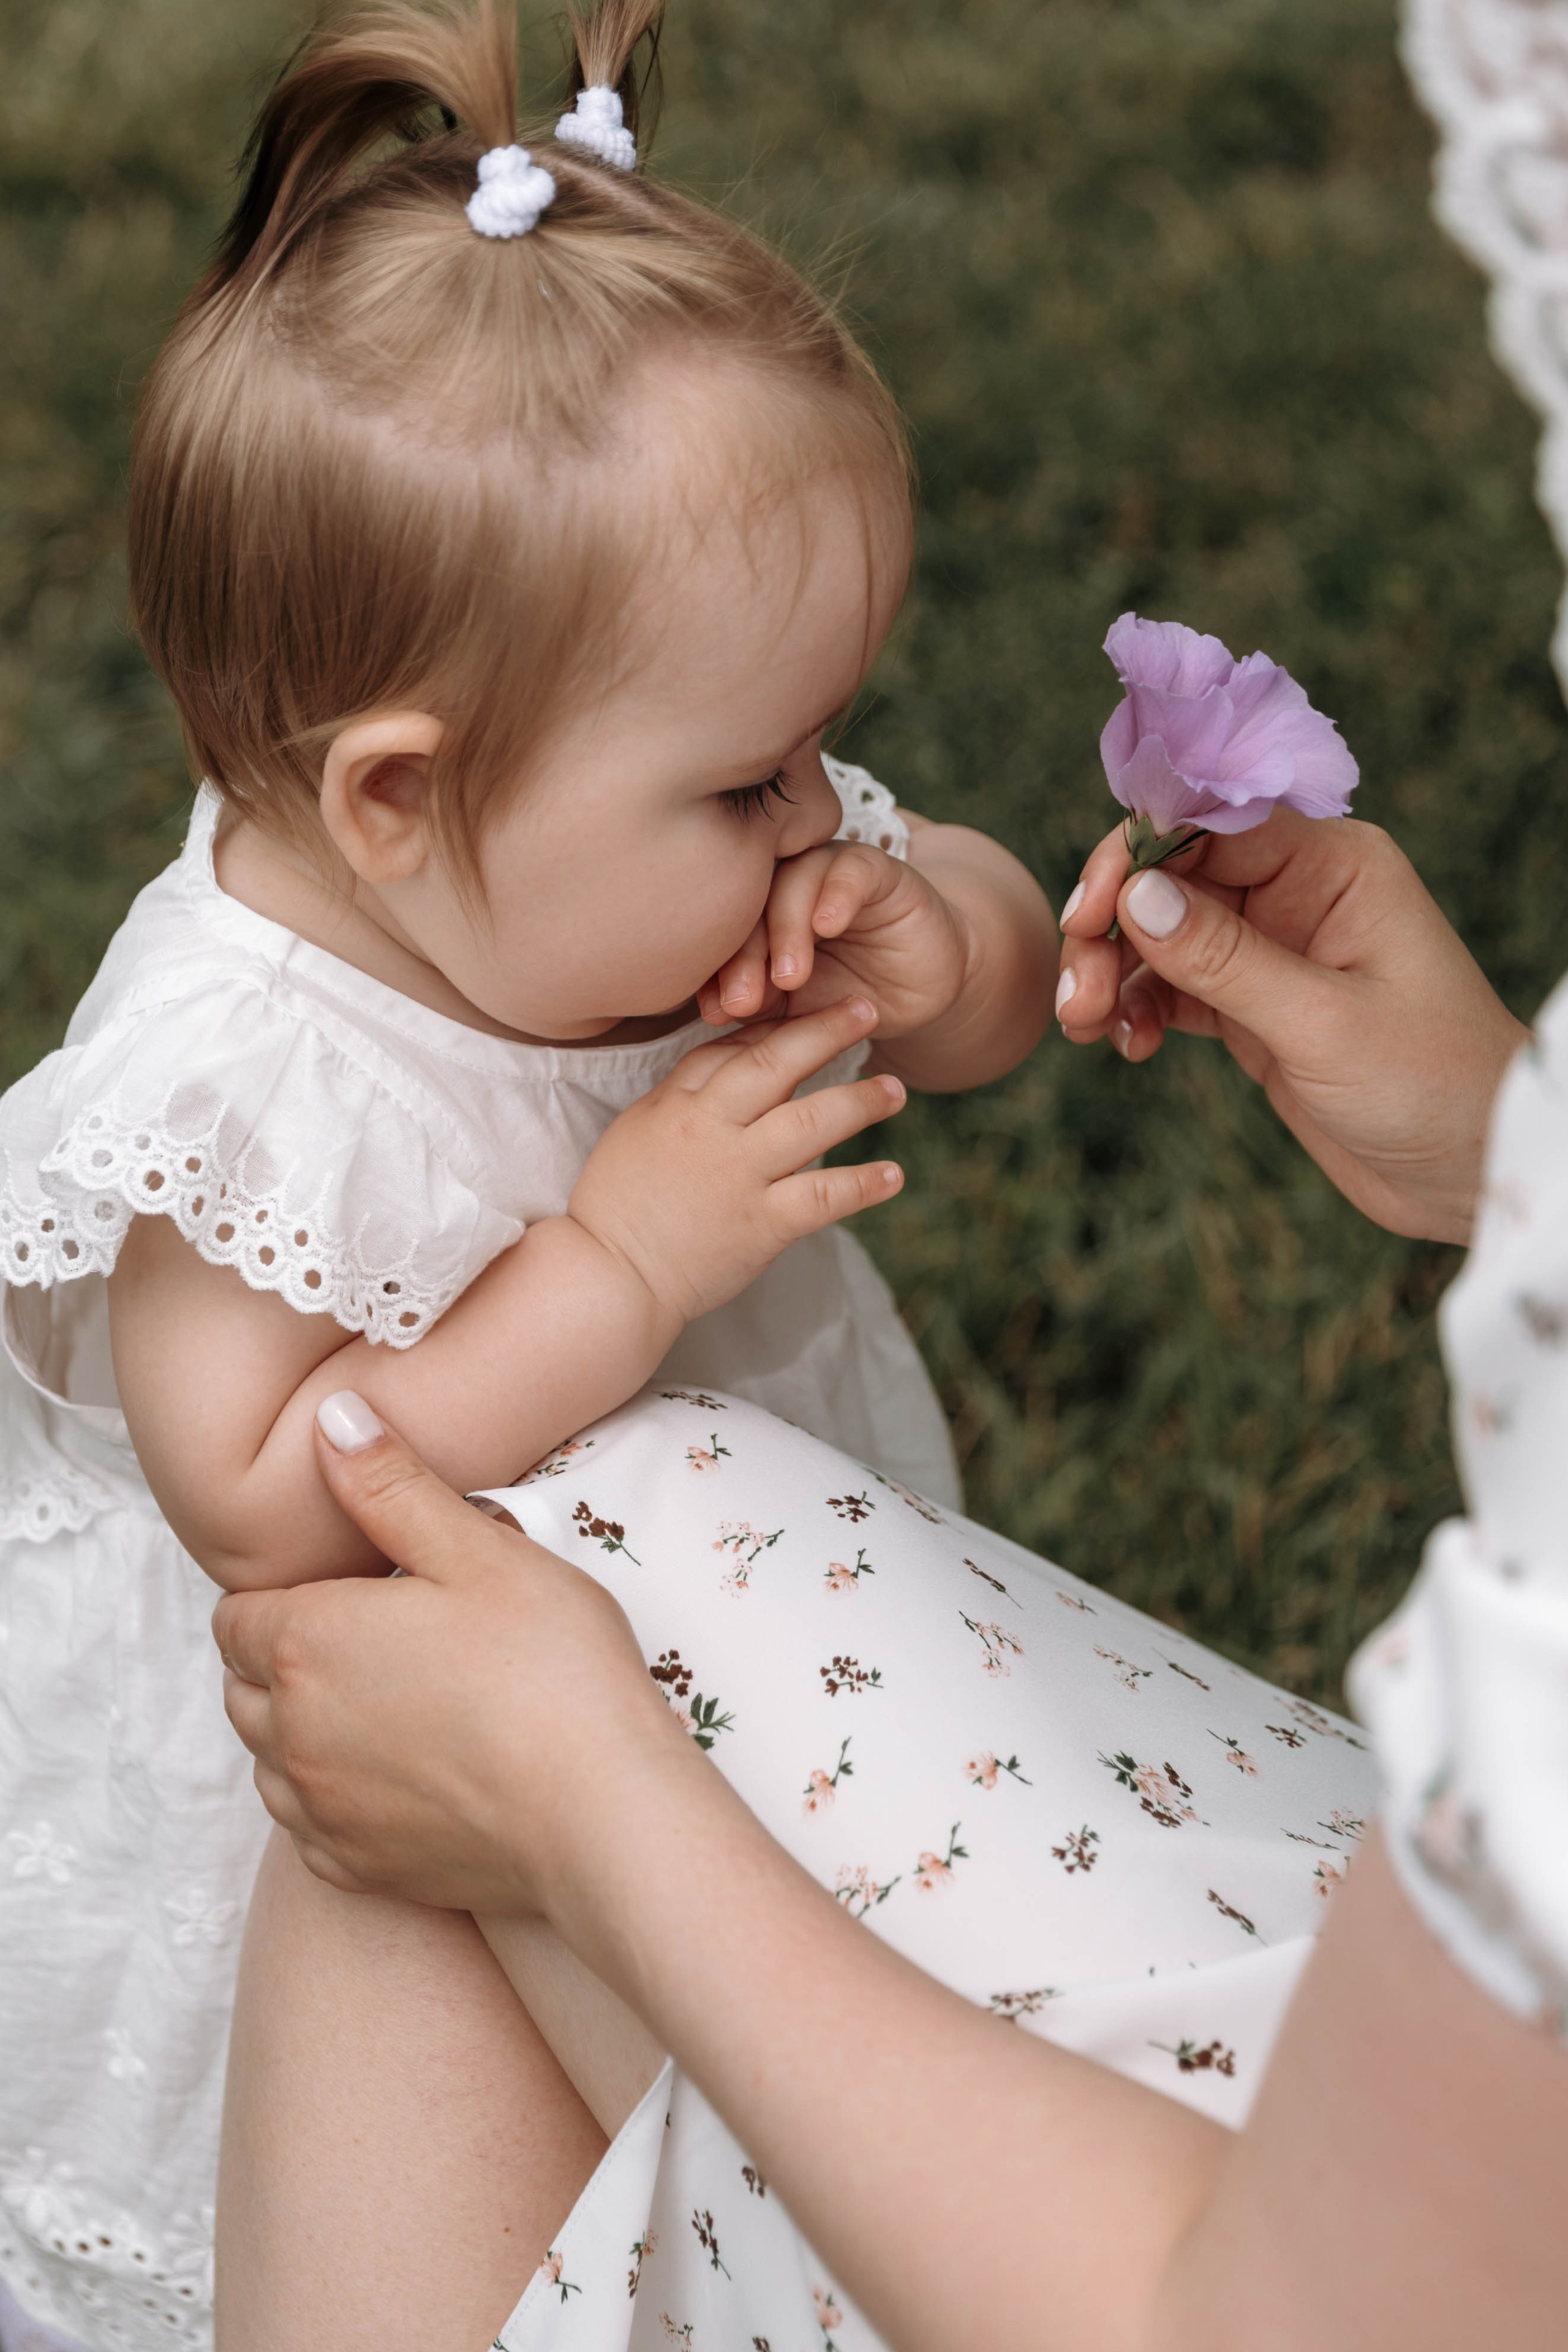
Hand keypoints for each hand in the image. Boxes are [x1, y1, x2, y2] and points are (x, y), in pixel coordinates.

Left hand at [214, 1408, 695, 1911]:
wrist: (601, 1814)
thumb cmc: (551, 1670)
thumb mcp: (477, 1551)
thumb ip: (391, 1484)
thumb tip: (332, 1419)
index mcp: (305, 1642)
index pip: (234, 1615)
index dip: (280, 1595)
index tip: (343, 1590)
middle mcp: (291, 1732)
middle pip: (240, 1687)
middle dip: (280, 1659)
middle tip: (364, 1639)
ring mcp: (320, 1809)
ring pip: (267, 1762)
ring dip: (299, 1730)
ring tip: (381, 1704)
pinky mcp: (357, 1870)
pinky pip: (308, 1829)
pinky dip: (332, 1799)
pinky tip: (397, 1774)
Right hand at [568, 993, 904, 1323]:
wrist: (610, 1277)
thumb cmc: (620, 1203)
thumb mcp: (639, 1129)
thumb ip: (685, 1092)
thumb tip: (732, 1057)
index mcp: (678, 1105)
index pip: (733, 1048)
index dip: (776, 1024)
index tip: (812, 1008)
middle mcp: (711, 1131)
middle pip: (775, 1065)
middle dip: (825, 1032)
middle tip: (867, 1010)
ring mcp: (739, 1176)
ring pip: (809, 1123)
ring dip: (859, 1103)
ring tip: (894, 1090)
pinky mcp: (761, 1225)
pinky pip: (822, 1196)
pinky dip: (862, 1185)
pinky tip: (893, 1175)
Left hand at [697, 839, 971, 1039]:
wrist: (921, 988)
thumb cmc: (850, 994)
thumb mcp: (798, 1010)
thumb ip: (761, 1004)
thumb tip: (713, 1010)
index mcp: (759, 909)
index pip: (725, 928)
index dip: (716, 968)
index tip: (715, 1011)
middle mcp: (790, 881)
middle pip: (752, 900)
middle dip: (744, 954)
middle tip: (743, 1000)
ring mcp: (831, 870)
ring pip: (795, 879)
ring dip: (787, 929)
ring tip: (790, 977)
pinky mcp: (877, 868)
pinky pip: (851, 870)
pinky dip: (837, 895)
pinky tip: (829, 928)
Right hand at [1055, 809, 1527, 1241]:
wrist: (1470, 1172)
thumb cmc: (1432, 1084)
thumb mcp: (1322, 1022)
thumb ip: (1225, 959)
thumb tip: (1136, 895)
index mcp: (1334, 864)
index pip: (1210, 825)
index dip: (1136, 858)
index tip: (1088, 913)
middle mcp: (1299, 894)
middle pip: (1170, 879)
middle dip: (1112, 928)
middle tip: (1080, 994)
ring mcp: (1272, 951)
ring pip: (1160, 937)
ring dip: (1113, 974)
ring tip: (1087, 1026)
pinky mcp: (1253, 1010)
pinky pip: (1172, 991)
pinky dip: (1137, 1011)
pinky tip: (1127, 1046)